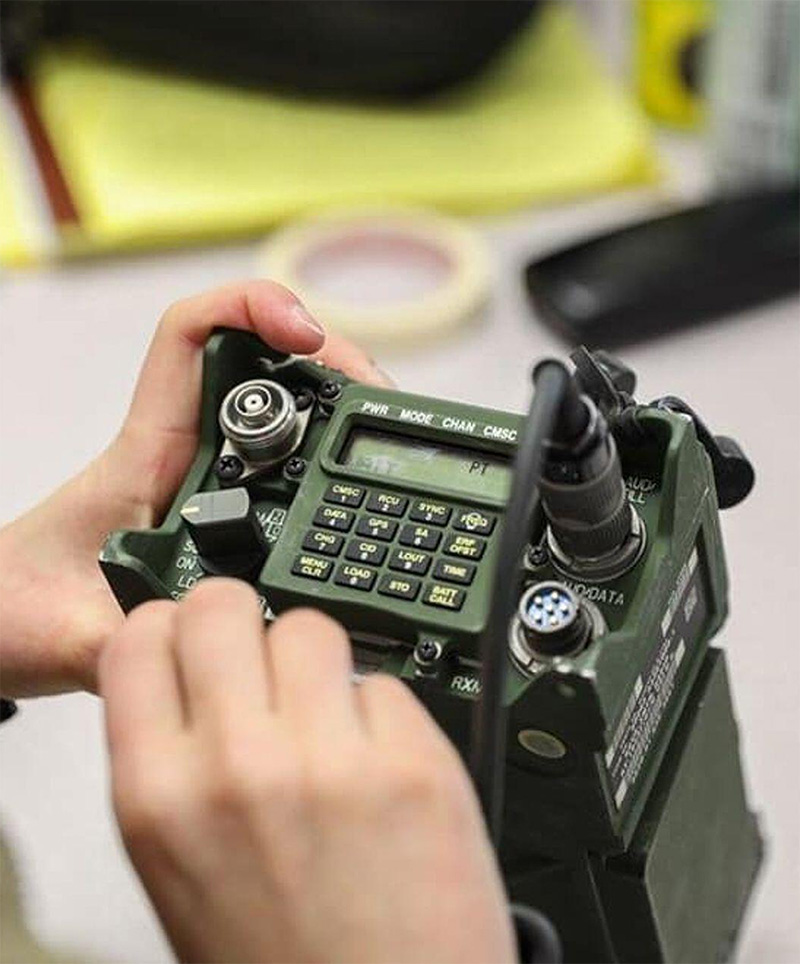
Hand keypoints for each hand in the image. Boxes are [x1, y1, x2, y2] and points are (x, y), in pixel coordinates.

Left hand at [0, 282, 389, 696]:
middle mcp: (184, 453)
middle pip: (265, 362)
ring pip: (284, 409)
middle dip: (329, 362)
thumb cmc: (22, 604)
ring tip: (385, 432)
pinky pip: (285, 461)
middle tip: (380, 397)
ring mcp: (207, 478)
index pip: (190, 335)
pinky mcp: (221, 508)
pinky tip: (355, 488)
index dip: (251, 307)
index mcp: (148, 451)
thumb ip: (132, 643)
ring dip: (336, 405)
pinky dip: (326, 456)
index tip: (305, 337)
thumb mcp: (74, 635)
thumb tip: (203, 643)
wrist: (5, 623)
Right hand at [101, 580, 515, 963]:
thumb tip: (187, 674)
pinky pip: (384, 683)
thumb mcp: (181, 868)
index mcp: (159, 800)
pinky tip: (379, 765)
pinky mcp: (415, 764)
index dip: (167, 628)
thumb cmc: (282, 961)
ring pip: (311, 627)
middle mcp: (238, 769)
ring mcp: (330, 761)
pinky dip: (382, 713)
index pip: (136, 639)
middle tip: (262, 658)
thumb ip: (174, 764)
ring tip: (327, 717)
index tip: (190, 637)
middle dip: (241, 621)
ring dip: (317, 661)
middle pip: (222, 605)